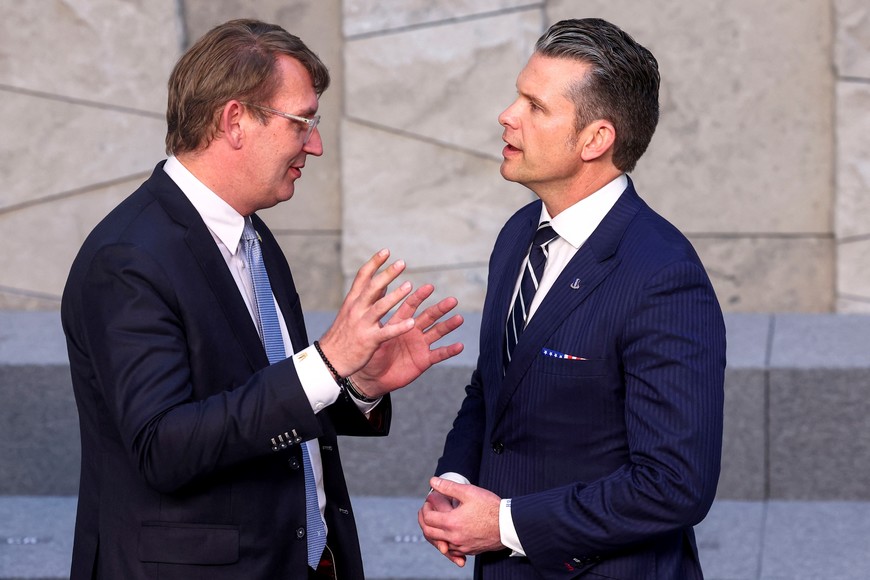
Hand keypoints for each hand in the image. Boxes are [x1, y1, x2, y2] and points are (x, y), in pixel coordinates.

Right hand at [317, 249, 417, 376]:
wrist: (330, 358)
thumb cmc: (344, 334)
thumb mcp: (352, 311)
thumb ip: (369, 298)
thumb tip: (384, 283)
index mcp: (352, 301)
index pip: (362, 276)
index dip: (374, 262)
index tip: (386, 251)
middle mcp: (356, 309)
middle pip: (372, 287)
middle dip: (387, 274)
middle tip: (402, 263)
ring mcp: (362, 324)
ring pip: (380, 307)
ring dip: (395, 296)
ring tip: (409, 286)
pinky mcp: (369, 340)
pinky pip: (386, 332)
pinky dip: (399, 328)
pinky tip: (412, 323)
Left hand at [352, 283, 463, 396]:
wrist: (374, 378)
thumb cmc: (371, 355)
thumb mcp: (374, 337)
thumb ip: (380, 323)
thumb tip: (376, 305)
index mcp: (400, 322)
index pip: (411, 306)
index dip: (419, 296)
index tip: (429, 287)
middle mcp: (412, 330)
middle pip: (429, 316)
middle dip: (441, 308)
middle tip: (452, 300)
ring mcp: (420, 345)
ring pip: (437, 332)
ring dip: (449, 325)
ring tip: (459, 318)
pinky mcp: (424, 360)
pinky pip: (439, 354)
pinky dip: (450, 350)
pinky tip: (460, 346)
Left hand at [418, 477, 503, 561]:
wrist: (508, 525)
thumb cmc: (490, 508)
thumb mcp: (469, 492)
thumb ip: (448, 487)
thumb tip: (433, 481)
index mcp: (452, 522)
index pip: (428, 518)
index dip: (425, 508)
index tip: (428, 502)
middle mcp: (454, 537)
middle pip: (429, 533)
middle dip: (425, 521)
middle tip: (428, 512)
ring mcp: (462, 546)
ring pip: (440, 543)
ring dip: (435, 532)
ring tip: (439, 520)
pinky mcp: (469, 550)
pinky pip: (452, 549)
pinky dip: (447, 541)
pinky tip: (452, 532)